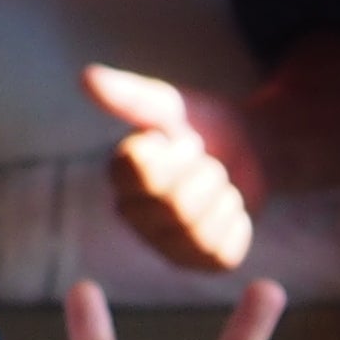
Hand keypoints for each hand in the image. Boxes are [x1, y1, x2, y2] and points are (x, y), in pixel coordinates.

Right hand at [86, 64, 262, 271]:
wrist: (253, 145)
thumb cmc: (203, 125)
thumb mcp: (171, 105)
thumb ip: (130, 96)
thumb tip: (86, 76)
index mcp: (120, 177)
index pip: (145, 175)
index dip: (178, 154)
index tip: (184, 140)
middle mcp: (134, 216)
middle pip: (177, 205)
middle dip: (206, 174)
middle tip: (207, 161)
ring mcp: (166, 245)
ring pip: (200, 230)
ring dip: (223, 196)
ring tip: (218, 183)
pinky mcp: (201, 262)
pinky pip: (222, 251)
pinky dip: (237, 222)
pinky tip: (229, 207)